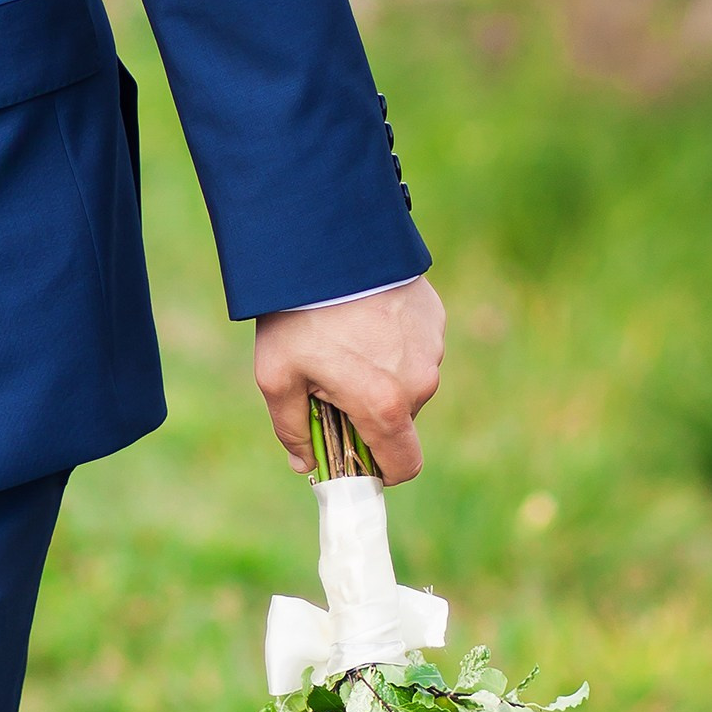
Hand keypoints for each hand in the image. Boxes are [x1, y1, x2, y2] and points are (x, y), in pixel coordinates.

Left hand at [254, 277, 445, 483]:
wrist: (323, 242)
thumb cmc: (296, 313)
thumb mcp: (277, 376)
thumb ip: (291, 429)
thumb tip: (304, 464)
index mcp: (385, 405)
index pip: (404, 465)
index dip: (378, 469)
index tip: (352, 452)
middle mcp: (420, 380)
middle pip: (400, 420)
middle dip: (369, 412)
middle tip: (330, 380)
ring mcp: (431, 346)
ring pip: (408, 381)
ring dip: (381, 374)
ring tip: (342, 339)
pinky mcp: (434, 316)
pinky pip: (415, 346)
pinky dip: (391, 342)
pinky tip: (360, 316)